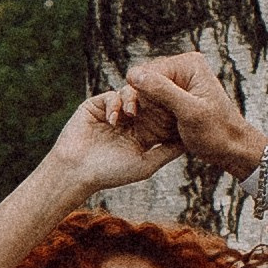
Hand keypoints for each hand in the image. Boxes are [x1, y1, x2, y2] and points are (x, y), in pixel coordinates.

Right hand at [48, 89, 181, 193]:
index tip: (179, 108)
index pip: (161, 116)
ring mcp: (113, 112)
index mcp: (143, 134)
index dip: (171, 110)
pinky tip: (114, 120)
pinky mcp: (97, 106)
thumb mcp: (146, 165)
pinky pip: (112, 95)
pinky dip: (115, 104)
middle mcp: (130, 121)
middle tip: (160, 97)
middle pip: (148, 101)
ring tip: (130, 114)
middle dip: (154, 98)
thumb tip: (191, 141)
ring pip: (132, 94)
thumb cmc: (111, 173)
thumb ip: (167, 151)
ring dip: (133, 100)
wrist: (76, 171)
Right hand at [122, 51, 266, 177]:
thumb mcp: (189, 112)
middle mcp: (182, 68)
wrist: (231, 148)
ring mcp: (177, 82)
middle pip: (143, 79)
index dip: (137, 91)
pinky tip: (151, 127)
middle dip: (138, 99)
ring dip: (141, 108)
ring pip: (144, 91)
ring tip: (143, 125)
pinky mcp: (174, 97)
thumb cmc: (216, 132)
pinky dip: (147, 113)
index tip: (133, 114)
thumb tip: (134, 74)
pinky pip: (151, 101)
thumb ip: (162, 90)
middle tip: (136, 119)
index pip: (147, 70)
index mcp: (188, 64)